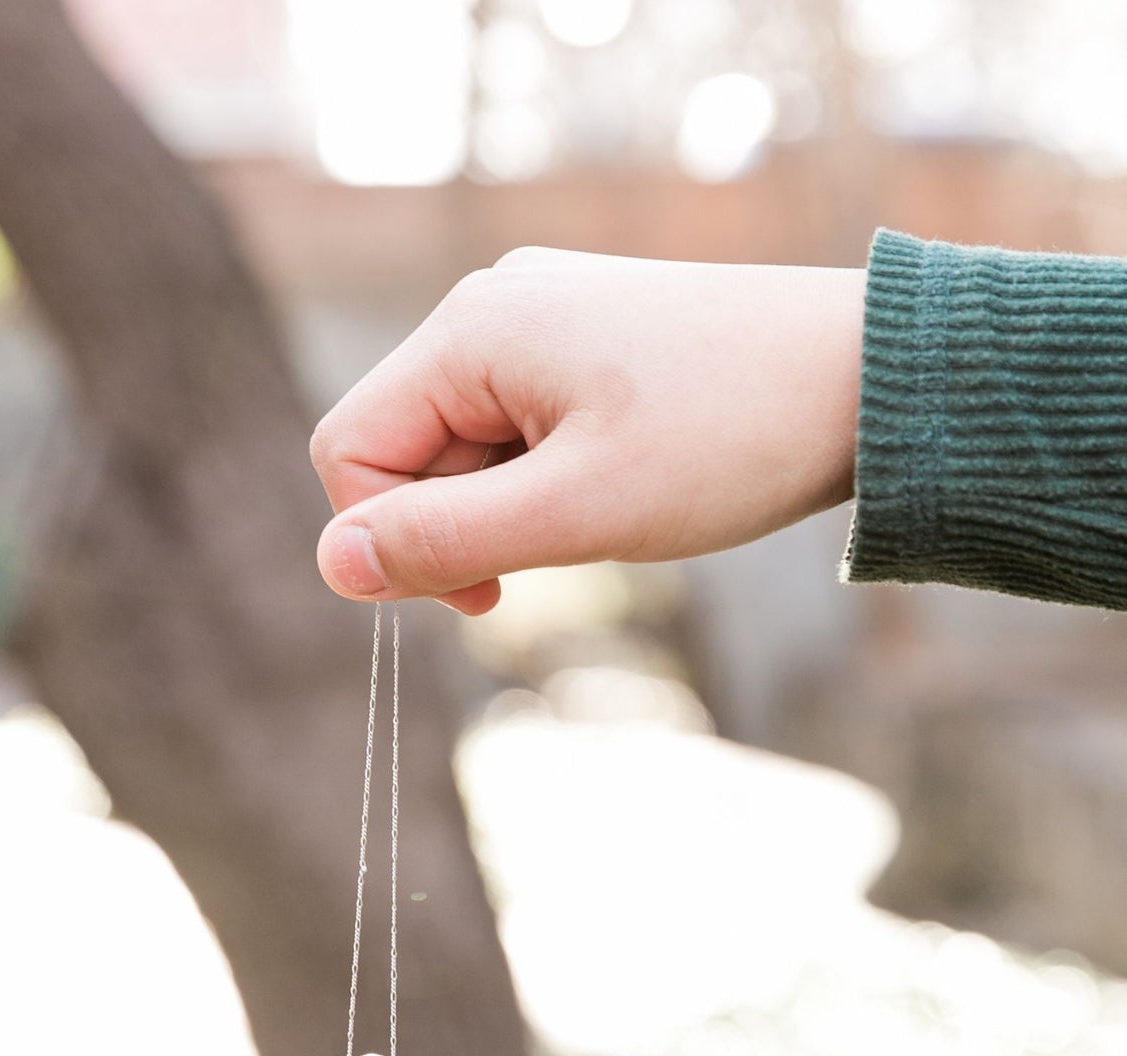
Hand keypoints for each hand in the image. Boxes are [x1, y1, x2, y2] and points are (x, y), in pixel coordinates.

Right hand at [310, 247, 865, 613]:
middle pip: (404, 447)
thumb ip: (443, 540)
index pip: (350, 450)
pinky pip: (516, 425)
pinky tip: (616, 482)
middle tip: (560, 553)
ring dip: (510, 505)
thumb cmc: (732, 438)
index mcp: (471, 330)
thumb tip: (332, 565)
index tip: (486, 598)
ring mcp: (541, 317)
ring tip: (606, 510)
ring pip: (463, 444)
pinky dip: (543, 477)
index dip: (389, 541)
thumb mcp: (576, 511)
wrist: (873, 375)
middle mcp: (492, 307)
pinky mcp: (583, 338)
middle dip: (459, 525)